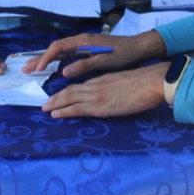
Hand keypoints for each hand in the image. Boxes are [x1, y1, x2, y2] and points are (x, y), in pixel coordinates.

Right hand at [22, 30, 165, 77]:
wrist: (139, 48)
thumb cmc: (123, 54)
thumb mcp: (104, 61)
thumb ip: (84, 65)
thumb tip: (63, 72)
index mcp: (83, 41)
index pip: (57, 47)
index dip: (46, 58)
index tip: (37, 70)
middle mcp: (81, 41)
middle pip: (55, 48)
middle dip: (40, 58)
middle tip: (24, 69)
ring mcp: (84, 45)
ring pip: (60, 52)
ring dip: (47, 60)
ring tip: (33, 68)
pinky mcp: (88, 50)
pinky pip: (68, 55)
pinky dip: (57, 61)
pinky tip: (53, 67)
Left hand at [42, 63, 167, 117]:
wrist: (149, 83)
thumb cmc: (142, 83)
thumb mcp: (122, 83)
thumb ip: (113, 88)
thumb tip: (111, 96)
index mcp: (101, 80)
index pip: (80, 86)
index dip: (67, 91)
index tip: (58, 96)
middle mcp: (95, 86)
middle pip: (70, 91)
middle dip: (56, 97)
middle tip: (45, 104)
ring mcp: (95, 96)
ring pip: (69, 98)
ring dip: (55, 103)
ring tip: (45, 109)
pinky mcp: (98, 106)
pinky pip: (76, 109)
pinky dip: (63, 111)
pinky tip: (55, 114)